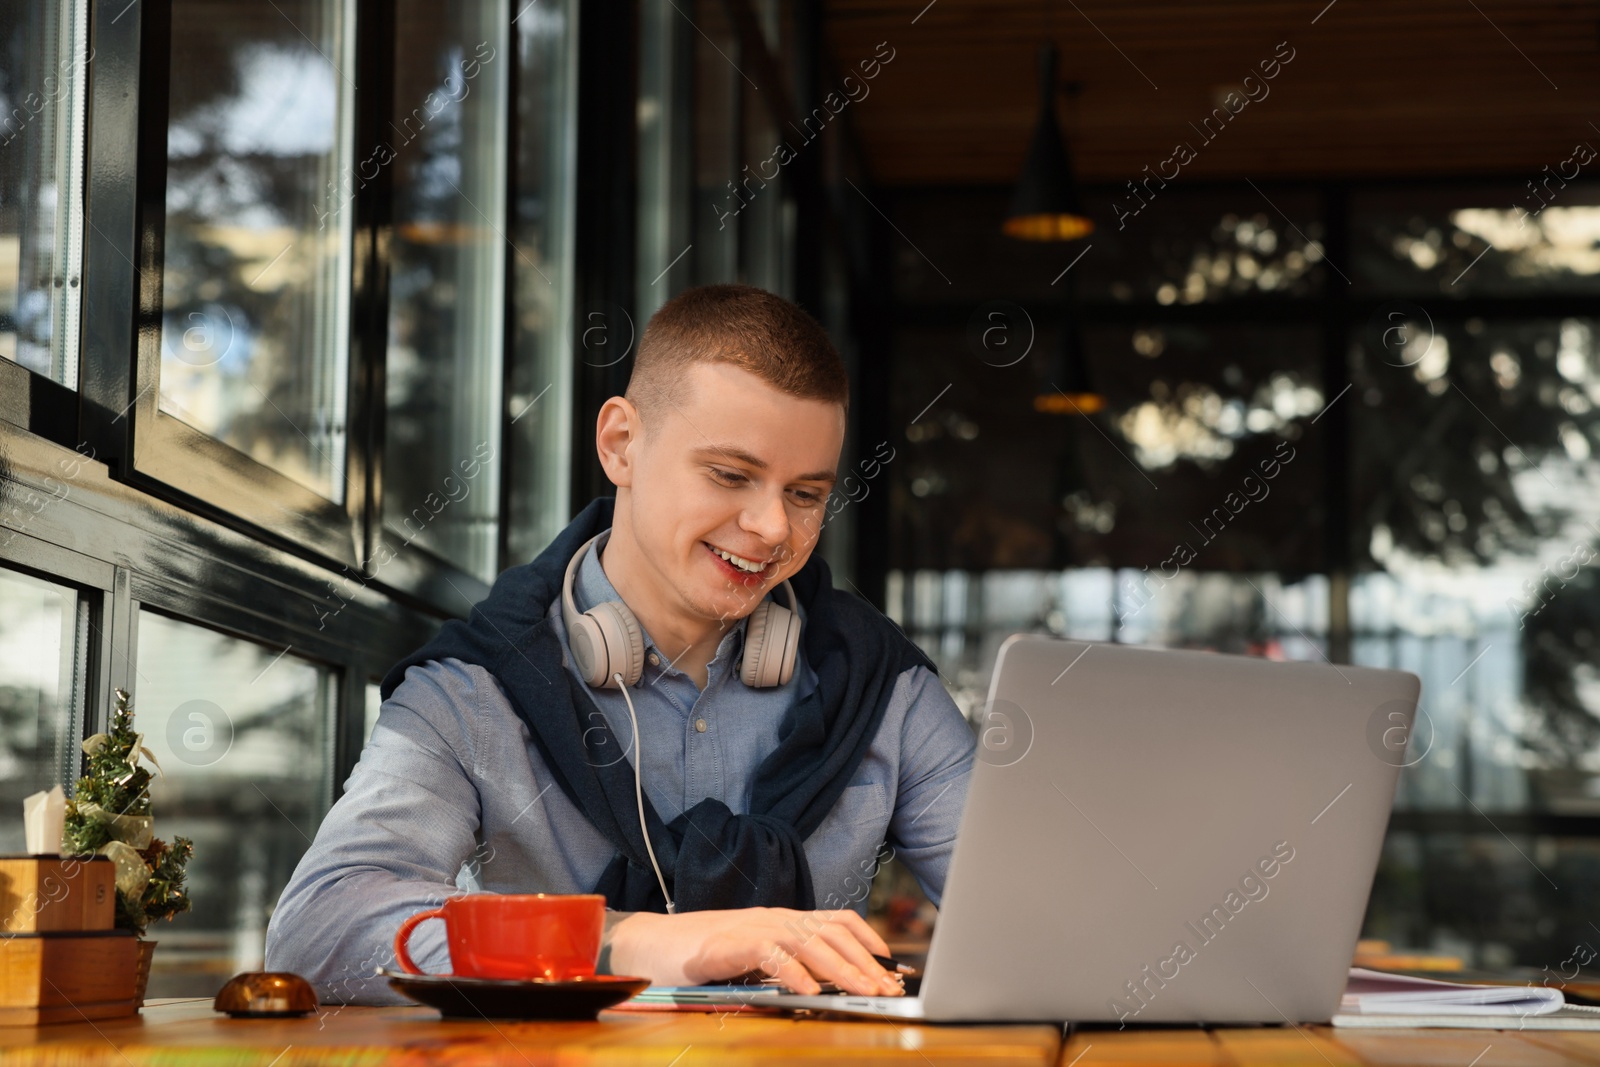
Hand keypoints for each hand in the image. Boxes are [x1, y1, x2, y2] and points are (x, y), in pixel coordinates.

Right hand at [608, 907, 903, 995]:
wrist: (650, 946)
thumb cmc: (703, 957)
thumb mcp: (755, 958)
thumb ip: (788, 963)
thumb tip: (827, 986)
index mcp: (783, 920)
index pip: (837, 920)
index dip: (869, 940)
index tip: (893, 965)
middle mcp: (774, 918)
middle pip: (832, 934)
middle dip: (865, 962)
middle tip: (889, 989)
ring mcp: (752, 928)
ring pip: (808, 943)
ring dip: (841, 969)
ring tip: (864, 992)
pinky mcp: (729, 945)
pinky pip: (770, 955)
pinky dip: (793, 973)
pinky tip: (809, 993)